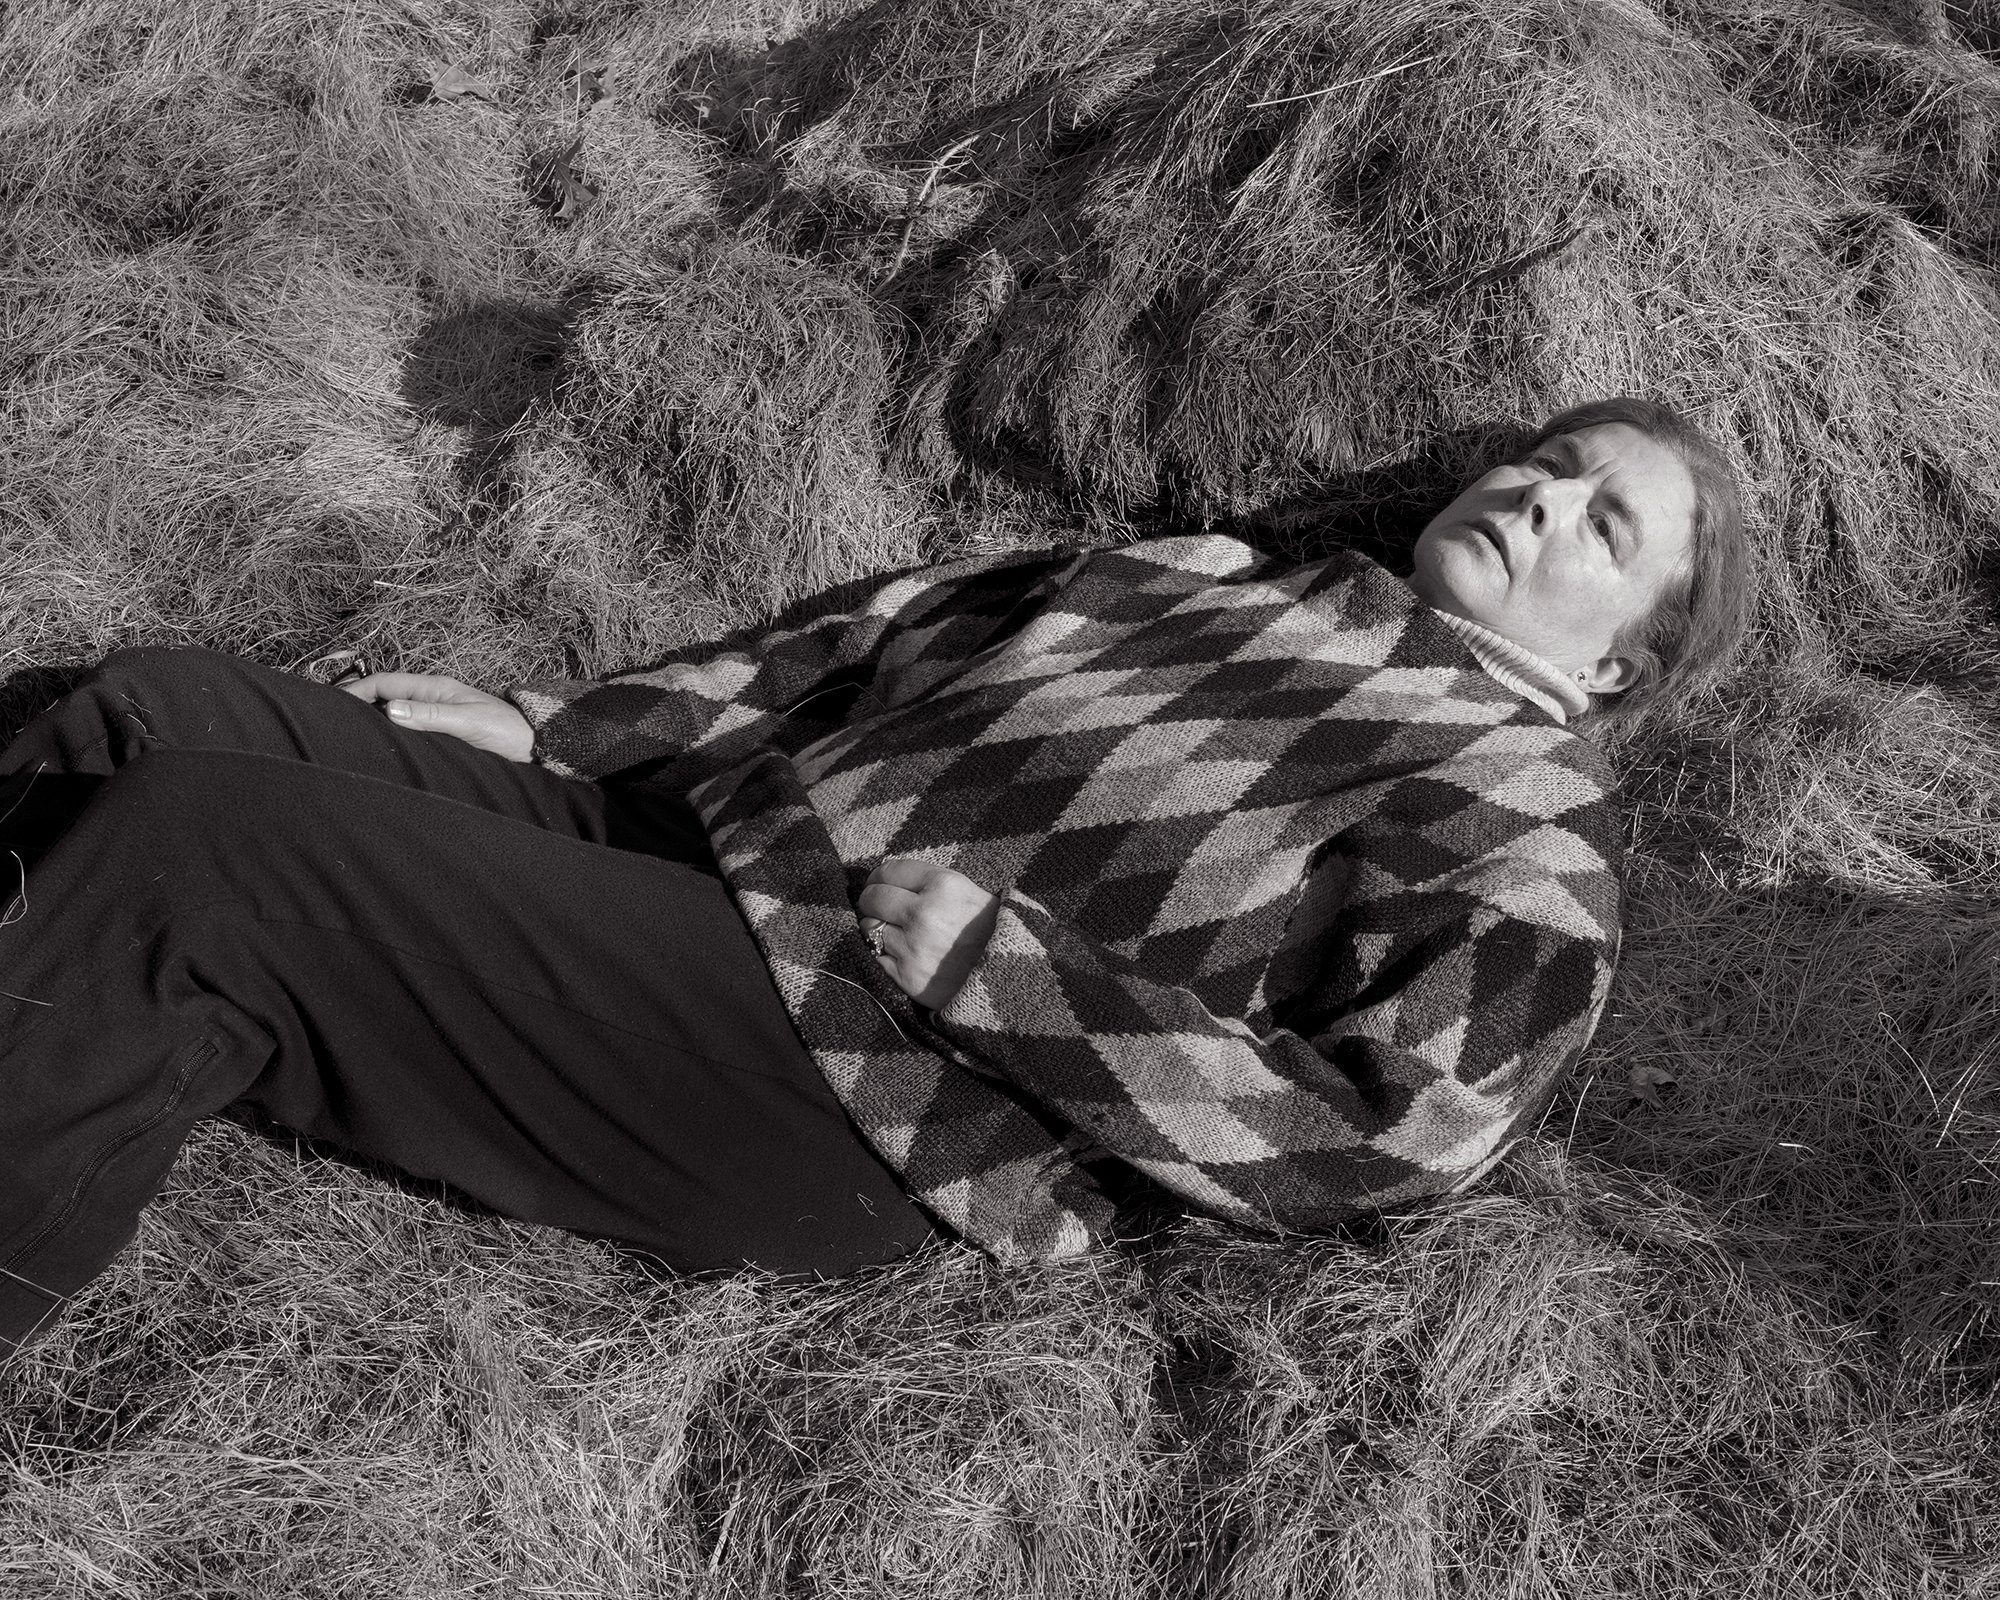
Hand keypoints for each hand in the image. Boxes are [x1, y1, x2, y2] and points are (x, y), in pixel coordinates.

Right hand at [338, 672, 534, 762]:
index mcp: (434, 687)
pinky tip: (378, 744)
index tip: (332, 706)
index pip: (384, 683)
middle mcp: (431, 696)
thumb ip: (431, 715)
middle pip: (383, 694)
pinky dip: (388, 730)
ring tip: (346, 733)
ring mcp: (434, 712)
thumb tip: (391, 709)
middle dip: (356, 703)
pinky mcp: (440, 729)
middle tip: (329, 720)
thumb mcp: (467, 722)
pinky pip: (406, 725)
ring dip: (371, 717)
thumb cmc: (505, 730)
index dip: (356, 692)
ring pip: (393, 710)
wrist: (532, 743)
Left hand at [857, 857, 999, 1009]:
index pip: (888, 872)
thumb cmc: (985, 928)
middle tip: (877, 908)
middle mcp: (924, 913)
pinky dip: (883, 954)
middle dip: (871, 901)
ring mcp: (913, 947)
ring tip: (895, 932)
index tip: (877, 884)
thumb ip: (925, 880)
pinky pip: (875, 957)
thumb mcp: (965, 890)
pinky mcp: (907, 976)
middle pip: (872, 898)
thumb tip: (882, 879)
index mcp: (942, 885)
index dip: (877, 878)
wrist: (1006, 974)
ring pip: (869, 928)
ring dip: (877, 929)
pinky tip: (901, 953)